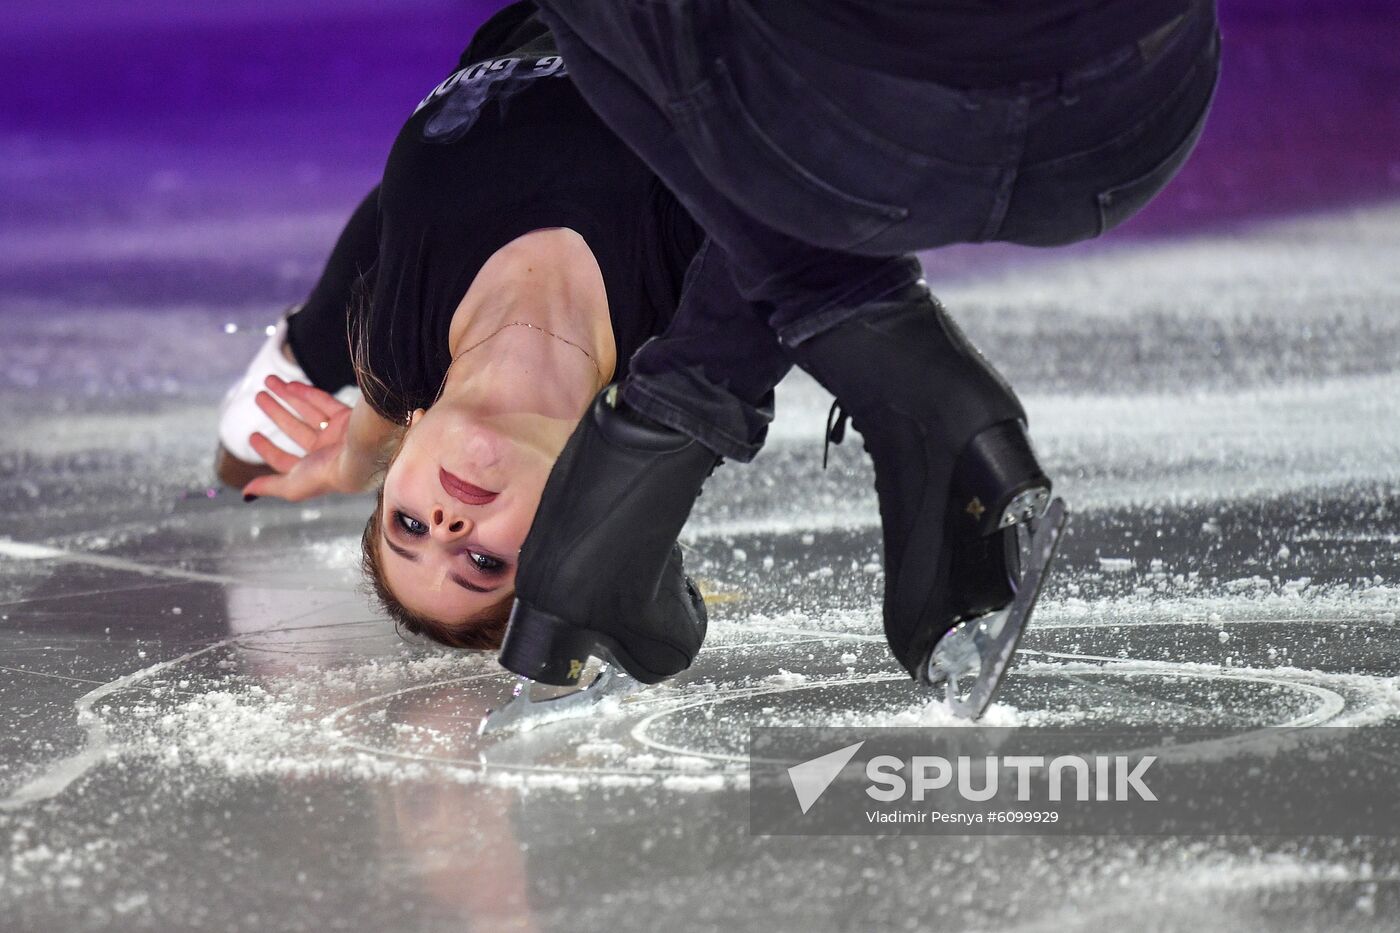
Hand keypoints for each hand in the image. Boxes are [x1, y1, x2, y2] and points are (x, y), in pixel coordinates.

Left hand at [241, 376, 354, 500]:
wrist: (362, 457)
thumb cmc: (328, 475)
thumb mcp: (292, 485)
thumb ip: (270, 486)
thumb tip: (246, 493)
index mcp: (313, 470)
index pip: (285, 459)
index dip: (267, 449)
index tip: (253, 435)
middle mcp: (325, 451)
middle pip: (294, 429)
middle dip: (275, 412)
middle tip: (258, 396)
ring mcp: (337, 433)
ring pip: (307, 411)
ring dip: (287, 396)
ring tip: (268, 379)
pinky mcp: (348, 417)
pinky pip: (324, 401)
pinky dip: (306, 393)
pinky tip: (290, 384)